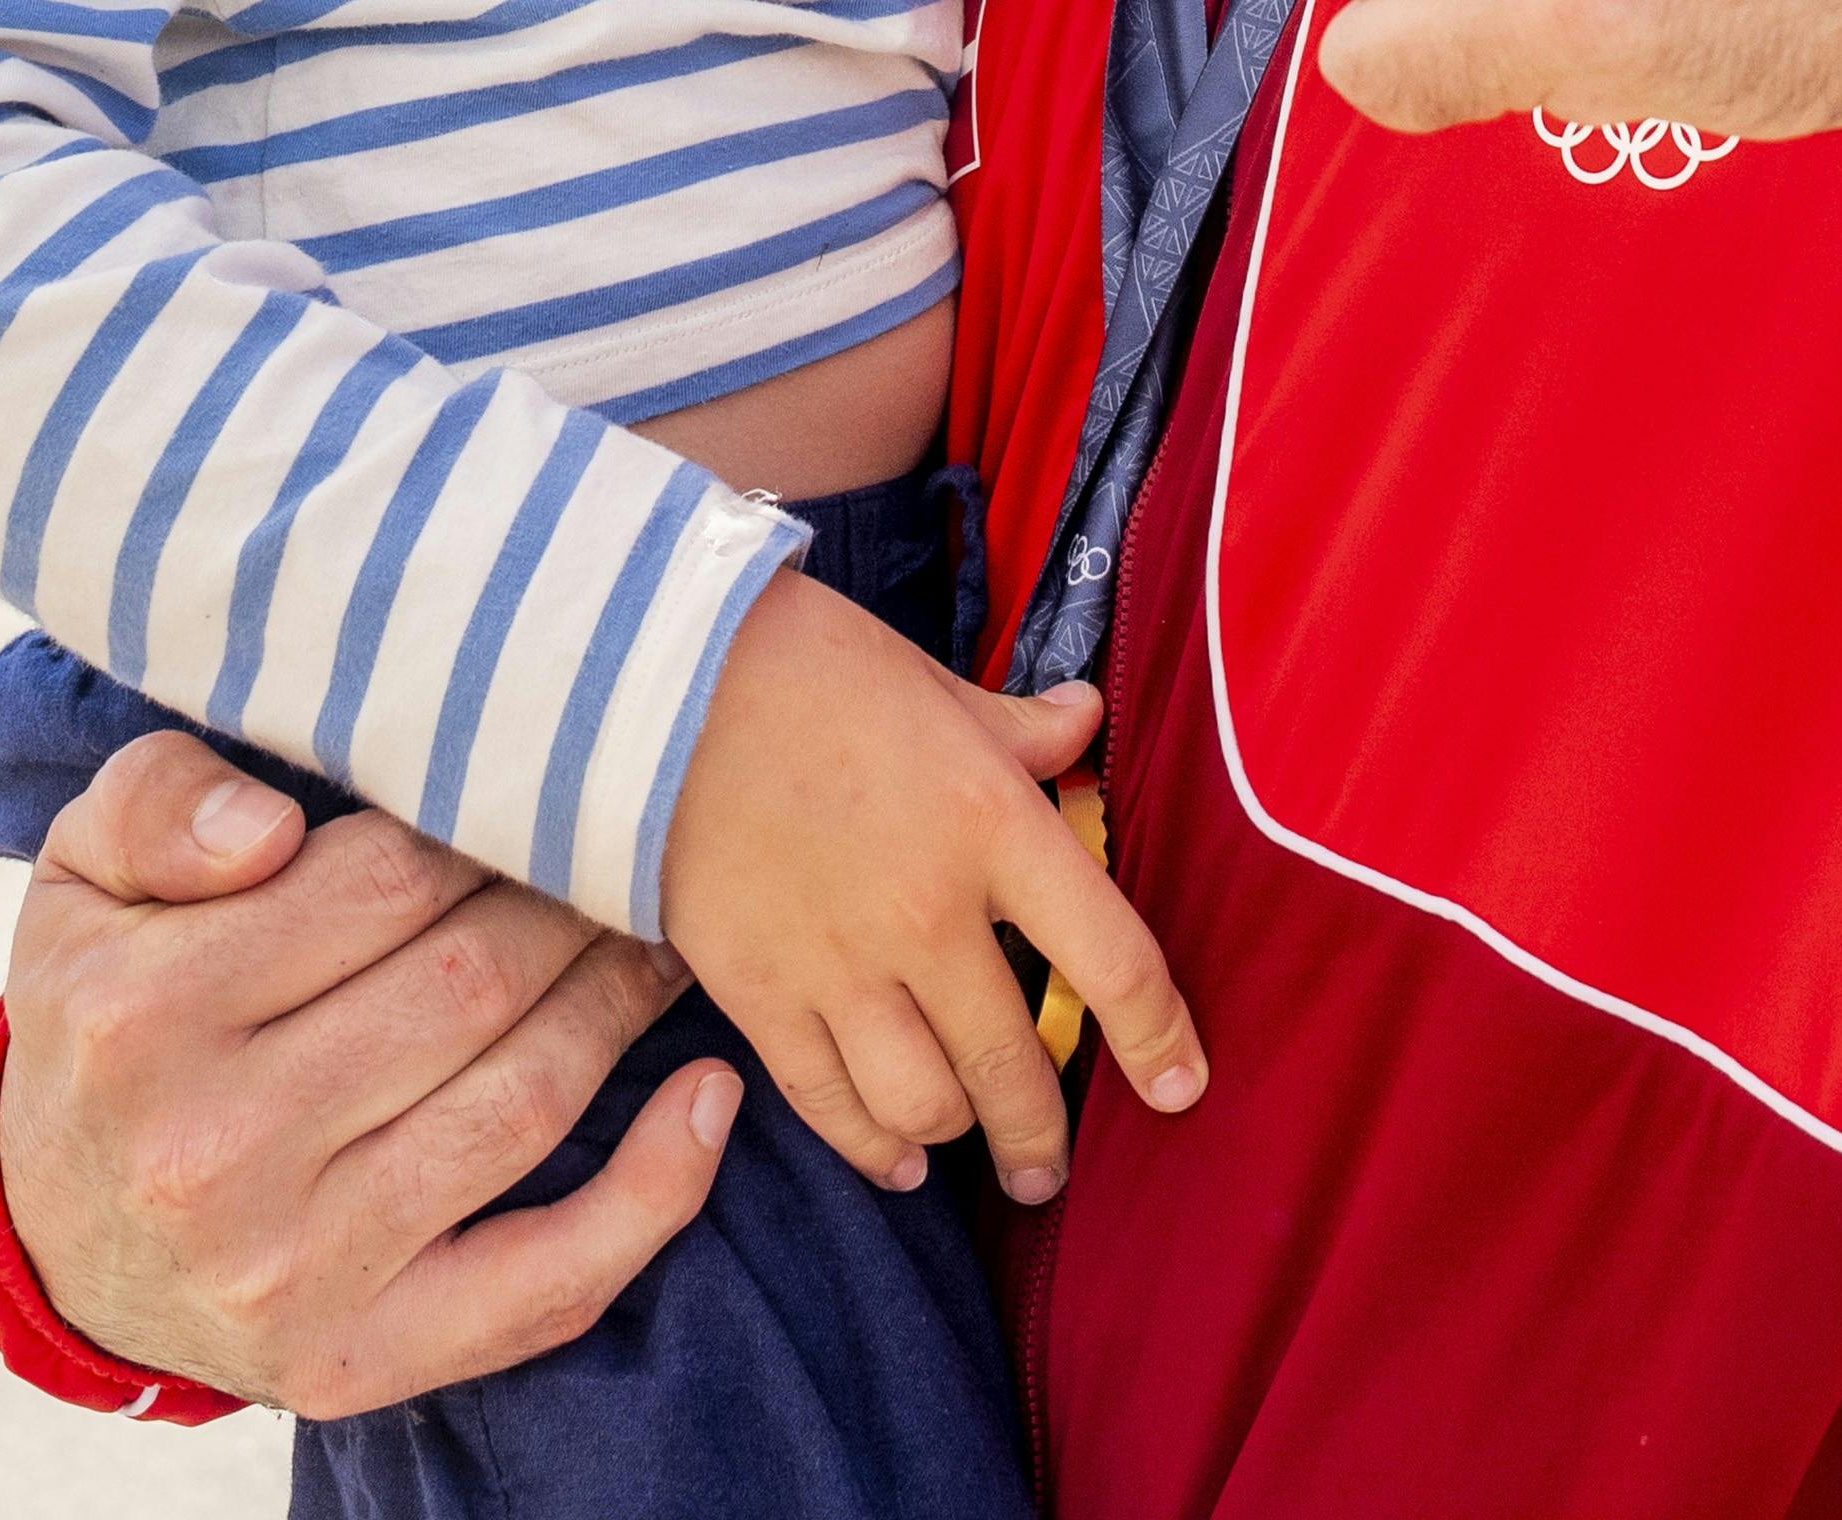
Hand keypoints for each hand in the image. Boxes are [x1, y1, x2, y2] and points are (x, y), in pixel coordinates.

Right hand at [0, 729, 733, 1419]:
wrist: (55, 1239)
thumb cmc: (105, 1024)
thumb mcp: (78, 881)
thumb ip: (155, 802)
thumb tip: (271, 827)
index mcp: (145, 1013)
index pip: (385, 880)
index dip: (483, 821)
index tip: (535, 791)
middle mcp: (211, 1149)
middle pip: (469, 983)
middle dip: (571, 903)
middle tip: (627, 850)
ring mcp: (291, 1266)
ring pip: (526, 1099)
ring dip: (623, 1004)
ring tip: (660, 938)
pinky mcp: (359, 1357)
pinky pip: (548, 1279)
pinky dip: (657, 1192)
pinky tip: (710, 1096)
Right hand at [653, 572, 1199, 1203]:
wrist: (658, 690)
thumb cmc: (811, 671)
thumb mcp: (940, 689)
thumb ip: (1023, 727)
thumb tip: (1087, 719)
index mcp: (995, 829)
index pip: (1112, 961)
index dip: (1159, 1040)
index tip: (1182, 1089)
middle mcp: (930, 916)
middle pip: (1012, 1064)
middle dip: (1042, 1135)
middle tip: (1051, 1170)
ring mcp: (841, 967)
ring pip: (925, 1103)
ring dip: (960, 1138)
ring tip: (973, 1148)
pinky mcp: (759, 996)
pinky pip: (829, 1104)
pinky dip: (869, 1147)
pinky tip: (894, 1161)